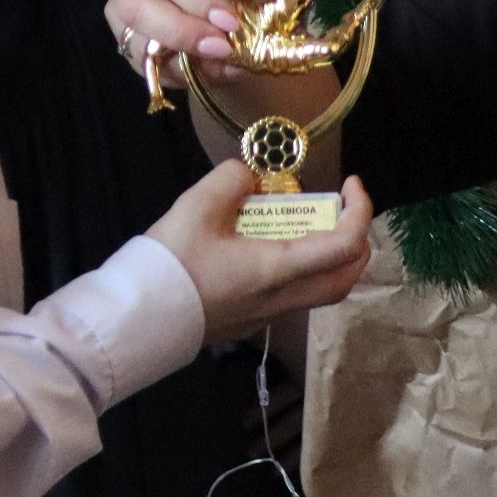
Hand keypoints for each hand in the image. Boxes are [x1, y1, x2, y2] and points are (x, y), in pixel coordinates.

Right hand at [104, 0, 269, 80]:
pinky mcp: (124, 41)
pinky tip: (207, 68)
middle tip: (223, 46)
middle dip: (182, 32)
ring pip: (136, 41)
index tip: (230, 20)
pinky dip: (177, 72)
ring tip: (221, 60)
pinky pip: (144, 65)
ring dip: (181, 56)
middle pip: (138, 8)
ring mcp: (118, 10)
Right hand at [148, 158, 374, 343]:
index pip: (344, 245)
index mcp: (278, 270)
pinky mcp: (252, 320)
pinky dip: (305, 268)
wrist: (137, 317)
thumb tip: (249, 176)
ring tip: (309, 223)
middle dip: (357, 240)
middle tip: (341, 208)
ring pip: (324, 291)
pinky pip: (296, 295)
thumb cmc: (171, 263)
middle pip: (346, 278)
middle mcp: (283, 298)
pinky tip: (274, 246)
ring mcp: (268, 315)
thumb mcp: (196, 206)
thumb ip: (231, 180)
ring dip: (332, 257)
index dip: (359, 211)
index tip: (349, 184)